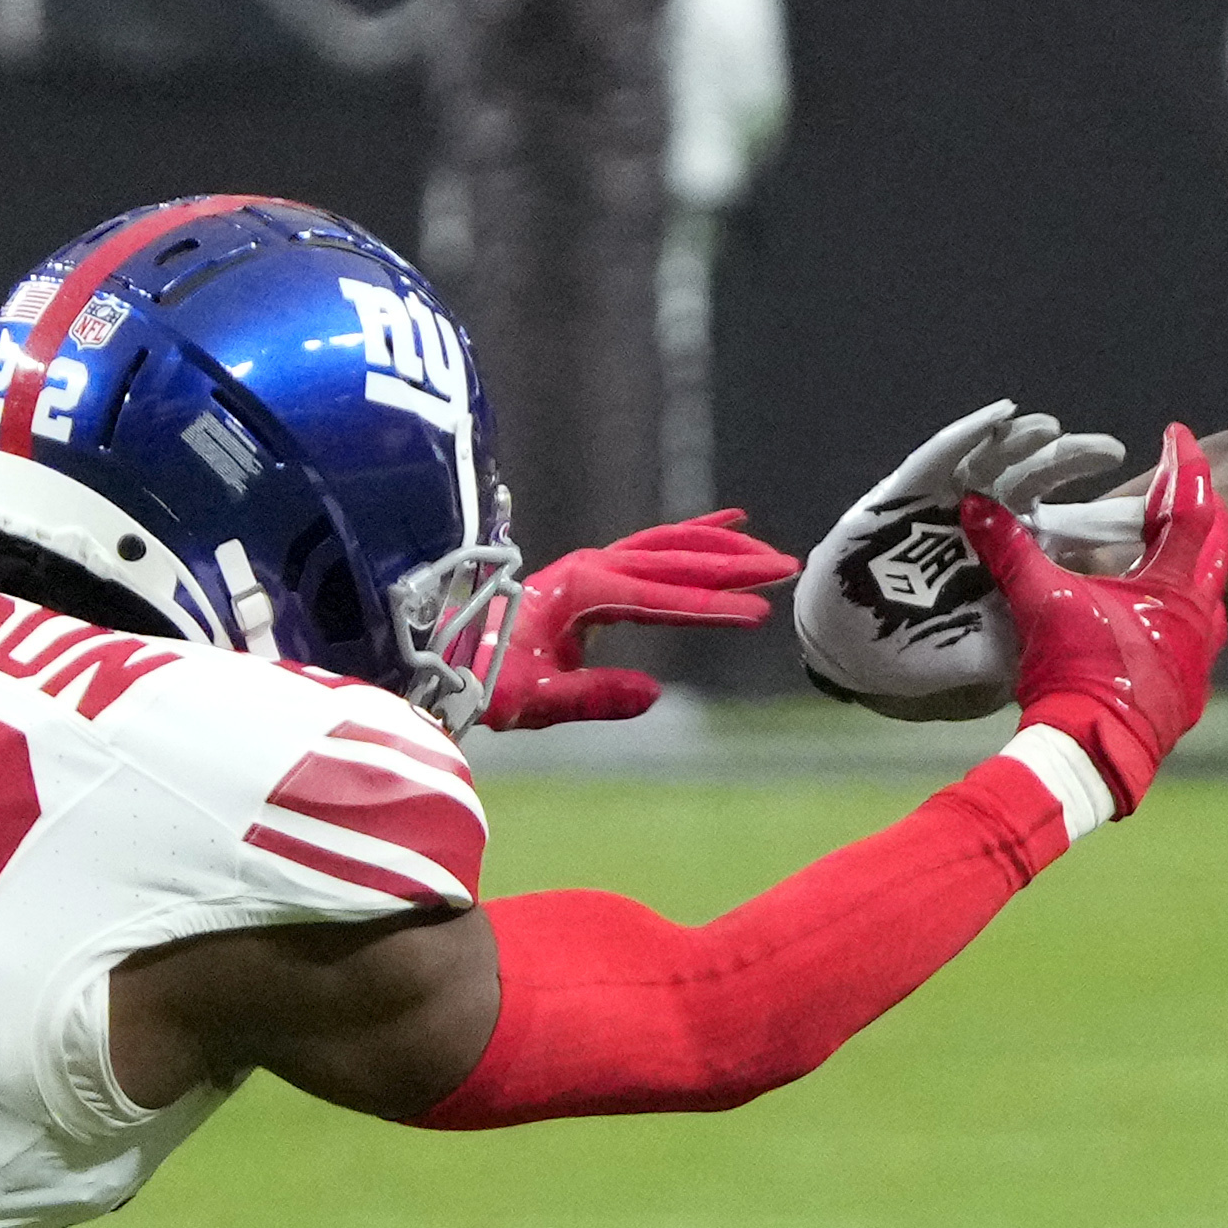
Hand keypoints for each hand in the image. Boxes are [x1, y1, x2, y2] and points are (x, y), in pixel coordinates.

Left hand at [483, 510, 797, 729]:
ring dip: (719, 547)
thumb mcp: (533, 700)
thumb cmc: (484, 681)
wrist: (442, 656)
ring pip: (668, 546)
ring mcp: (592, 565)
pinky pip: (652, 546)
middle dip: (733, 563)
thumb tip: (654, 695)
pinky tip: (723, 527)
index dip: (711, 607)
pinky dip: (690, 536)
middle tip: (785, 567)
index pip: (662, 599)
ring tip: (767, 552)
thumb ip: (592, 697)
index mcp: (582, 592)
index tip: (757, 613)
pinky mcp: (593, 573)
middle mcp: (591, 568)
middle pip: (674, 560)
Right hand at [794, 400, 1129, 713]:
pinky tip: (1000, 417)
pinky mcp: (908, 491)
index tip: (1148, 504)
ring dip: (1028, 444)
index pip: (1077, 529)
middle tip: (1110, 451)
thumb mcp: (993, 655)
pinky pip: (942, 454)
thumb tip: (1090, 649)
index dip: (1110, 515)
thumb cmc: (923, 650)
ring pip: (1000, 463)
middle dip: (1076, 462)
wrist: (851, 646)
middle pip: (1045, 482)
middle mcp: (993, 521)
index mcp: (1021, 557)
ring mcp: (950, 501)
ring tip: (1054, 430)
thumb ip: (1035, 644)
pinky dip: (970, 434)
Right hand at [958, 423, 1227, 810]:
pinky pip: (1194, 640)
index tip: (1176, 433)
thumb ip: (1011, 551)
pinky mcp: (1189, 692)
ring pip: (1208, 597)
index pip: (1192, 507)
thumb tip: (977, 505)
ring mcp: (1201, 658)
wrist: (1091, 753)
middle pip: (1215, 548)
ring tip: (1163, 555)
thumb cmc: (1073, 674)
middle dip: (1199, 512)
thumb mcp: (1040, 604)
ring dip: (1189, 569)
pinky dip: (1177, 617)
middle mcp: (1202, 618)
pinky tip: (1151, 622)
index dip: (1184, 465)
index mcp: (1174, 587)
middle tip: (1181, 488)